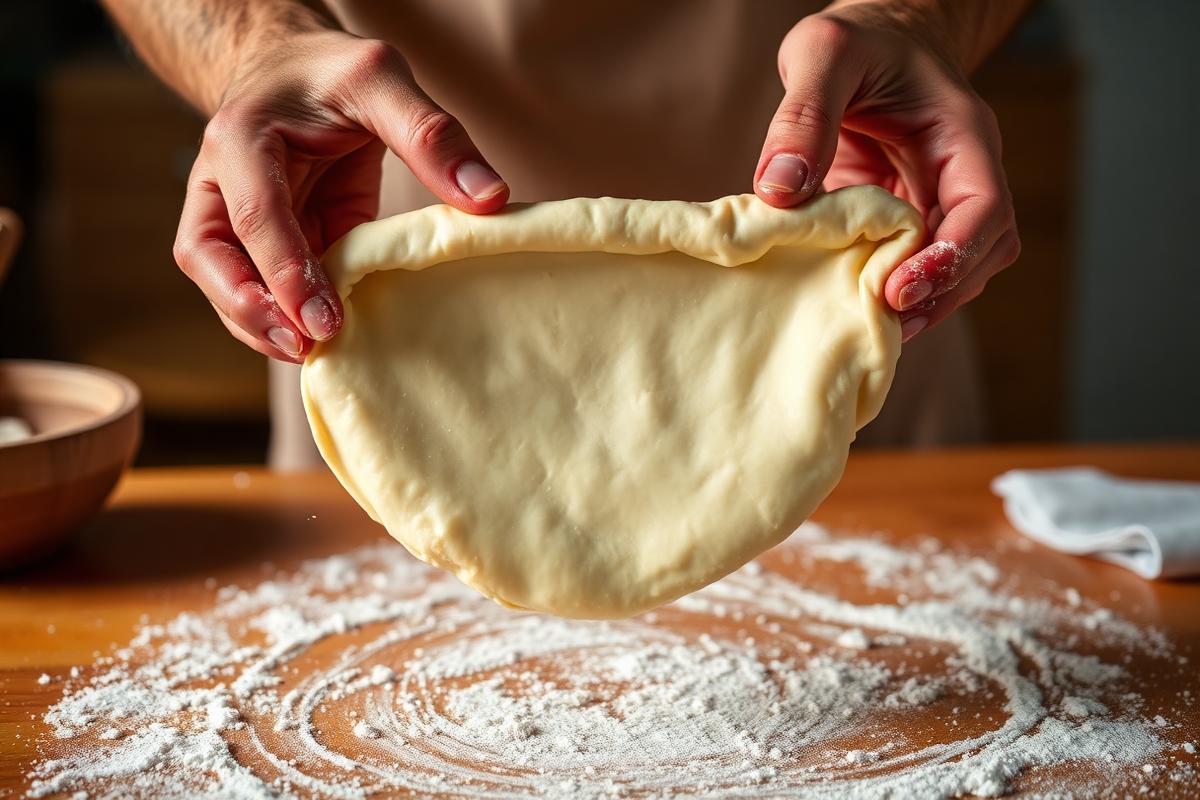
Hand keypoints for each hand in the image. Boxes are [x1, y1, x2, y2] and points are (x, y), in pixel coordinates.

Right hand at [173, 29, 508, 361]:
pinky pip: (268, 290)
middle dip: (251, 311)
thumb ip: (431, 135)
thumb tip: (489, 200)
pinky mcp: (272, 245)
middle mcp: (223, 183)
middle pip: (209, 259)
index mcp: (241, 139)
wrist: (296, 69)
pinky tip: (329, 341)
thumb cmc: (331, 72)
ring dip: (263, 326)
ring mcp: (239, 220)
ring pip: (227, 285)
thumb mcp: (383, 79)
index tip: (324, 320)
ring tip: (317, 357)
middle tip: (307, 347)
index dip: (286, 270)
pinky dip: (290, 318)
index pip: (255, 214)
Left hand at [754, 4, 1019, 340]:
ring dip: (922, 302)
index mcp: (960, 136)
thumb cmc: (857, 40)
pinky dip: (888, 290)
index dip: (951, 256)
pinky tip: (853, 310)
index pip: (983, 207)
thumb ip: (804, 115)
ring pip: (955, 268)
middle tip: (883, 322)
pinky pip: (910, 264)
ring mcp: (934, 200)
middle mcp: (959, 174)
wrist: (872, 39)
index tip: (900, 288)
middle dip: (940, 292)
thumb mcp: (822, 54)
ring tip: (872, 330)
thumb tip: (781, 189)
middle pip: (981, 251)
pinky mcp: (902, 219)